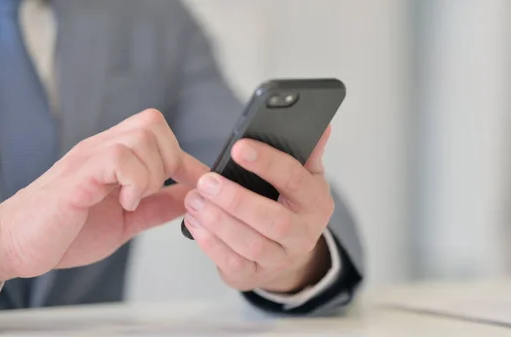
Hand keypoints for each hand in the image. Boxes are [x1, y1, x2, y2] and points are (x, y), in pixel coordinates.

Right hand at [0, 109, 207, 286]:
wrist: (14, 246)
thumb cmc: (64, 233)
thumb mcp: (124, 222)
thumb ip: (155, 207)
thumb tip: (189, 197)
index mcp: (112, 157)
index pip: (157, 133)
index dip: (185, 159)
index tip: (197, 184)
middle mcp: (100, 149)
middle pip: (152, 122)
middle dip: (167, 160)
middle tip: (150, 192)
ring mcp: (87, 158)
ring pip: (142, 134)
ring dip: (149, 174)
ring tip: (132, 201)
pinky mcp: (76, 175)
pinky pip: (118, 156)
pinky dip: (132, 181)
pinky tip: (122, 203)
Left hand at [183, 126, 333, 292]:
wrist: (287, 256)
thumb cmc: (290, 206)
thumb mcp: (304, 179)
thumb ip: (306, 153)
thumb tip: (321, 126)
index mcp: (315, 202)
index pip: (294, 179)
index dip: (267, 163)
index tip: (239, 148)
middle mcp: (303, 234)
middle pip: (273, 220)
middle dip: (236, 200)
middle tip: (206, 181)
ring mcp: (279, 259)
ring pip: (249, 243)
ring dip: (218, 220)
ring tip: (194, 199)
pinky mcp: (253, 275)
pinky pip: (231, 262)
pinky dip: (210, 243)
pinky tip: (194, 222)